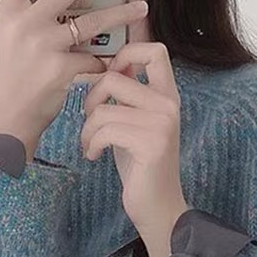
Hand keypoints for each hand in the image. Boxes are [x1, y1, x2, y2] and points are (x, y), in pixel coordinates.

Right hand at [0, 0, 148, 161]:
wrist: (6, 120)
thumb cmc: (9, 79)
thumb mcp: (6, 39)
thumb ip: (24, 14)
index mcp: (6, 12)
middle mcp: (22, 24)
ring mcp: (42, 46)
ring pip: (91, 22)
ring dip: (121, 14)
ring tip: (142, 8)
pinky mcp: (60, 70)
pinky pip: (93, 59)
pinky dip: (104, 63)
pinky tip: (113, 64)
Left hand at [80, 42, 189, 256]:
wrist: (157, 207)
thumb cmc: (140, 166)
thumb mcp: (133, 123)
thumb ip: (127, 96)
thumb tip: (108, 64)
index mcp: (167, 96)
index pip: (155, 50)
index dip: (126, 52)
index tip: (109, 75)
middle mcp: (168, 105)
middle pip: (114, 75)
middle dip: (91, 97)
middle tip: (90, 120)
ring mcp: (162, 124)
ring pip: (103, 107)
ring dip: (87, 128)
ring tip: (90, 144)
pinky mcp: (151, 144)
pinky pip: (104, 130)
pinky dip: (91, 143)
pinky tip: (93, 156)